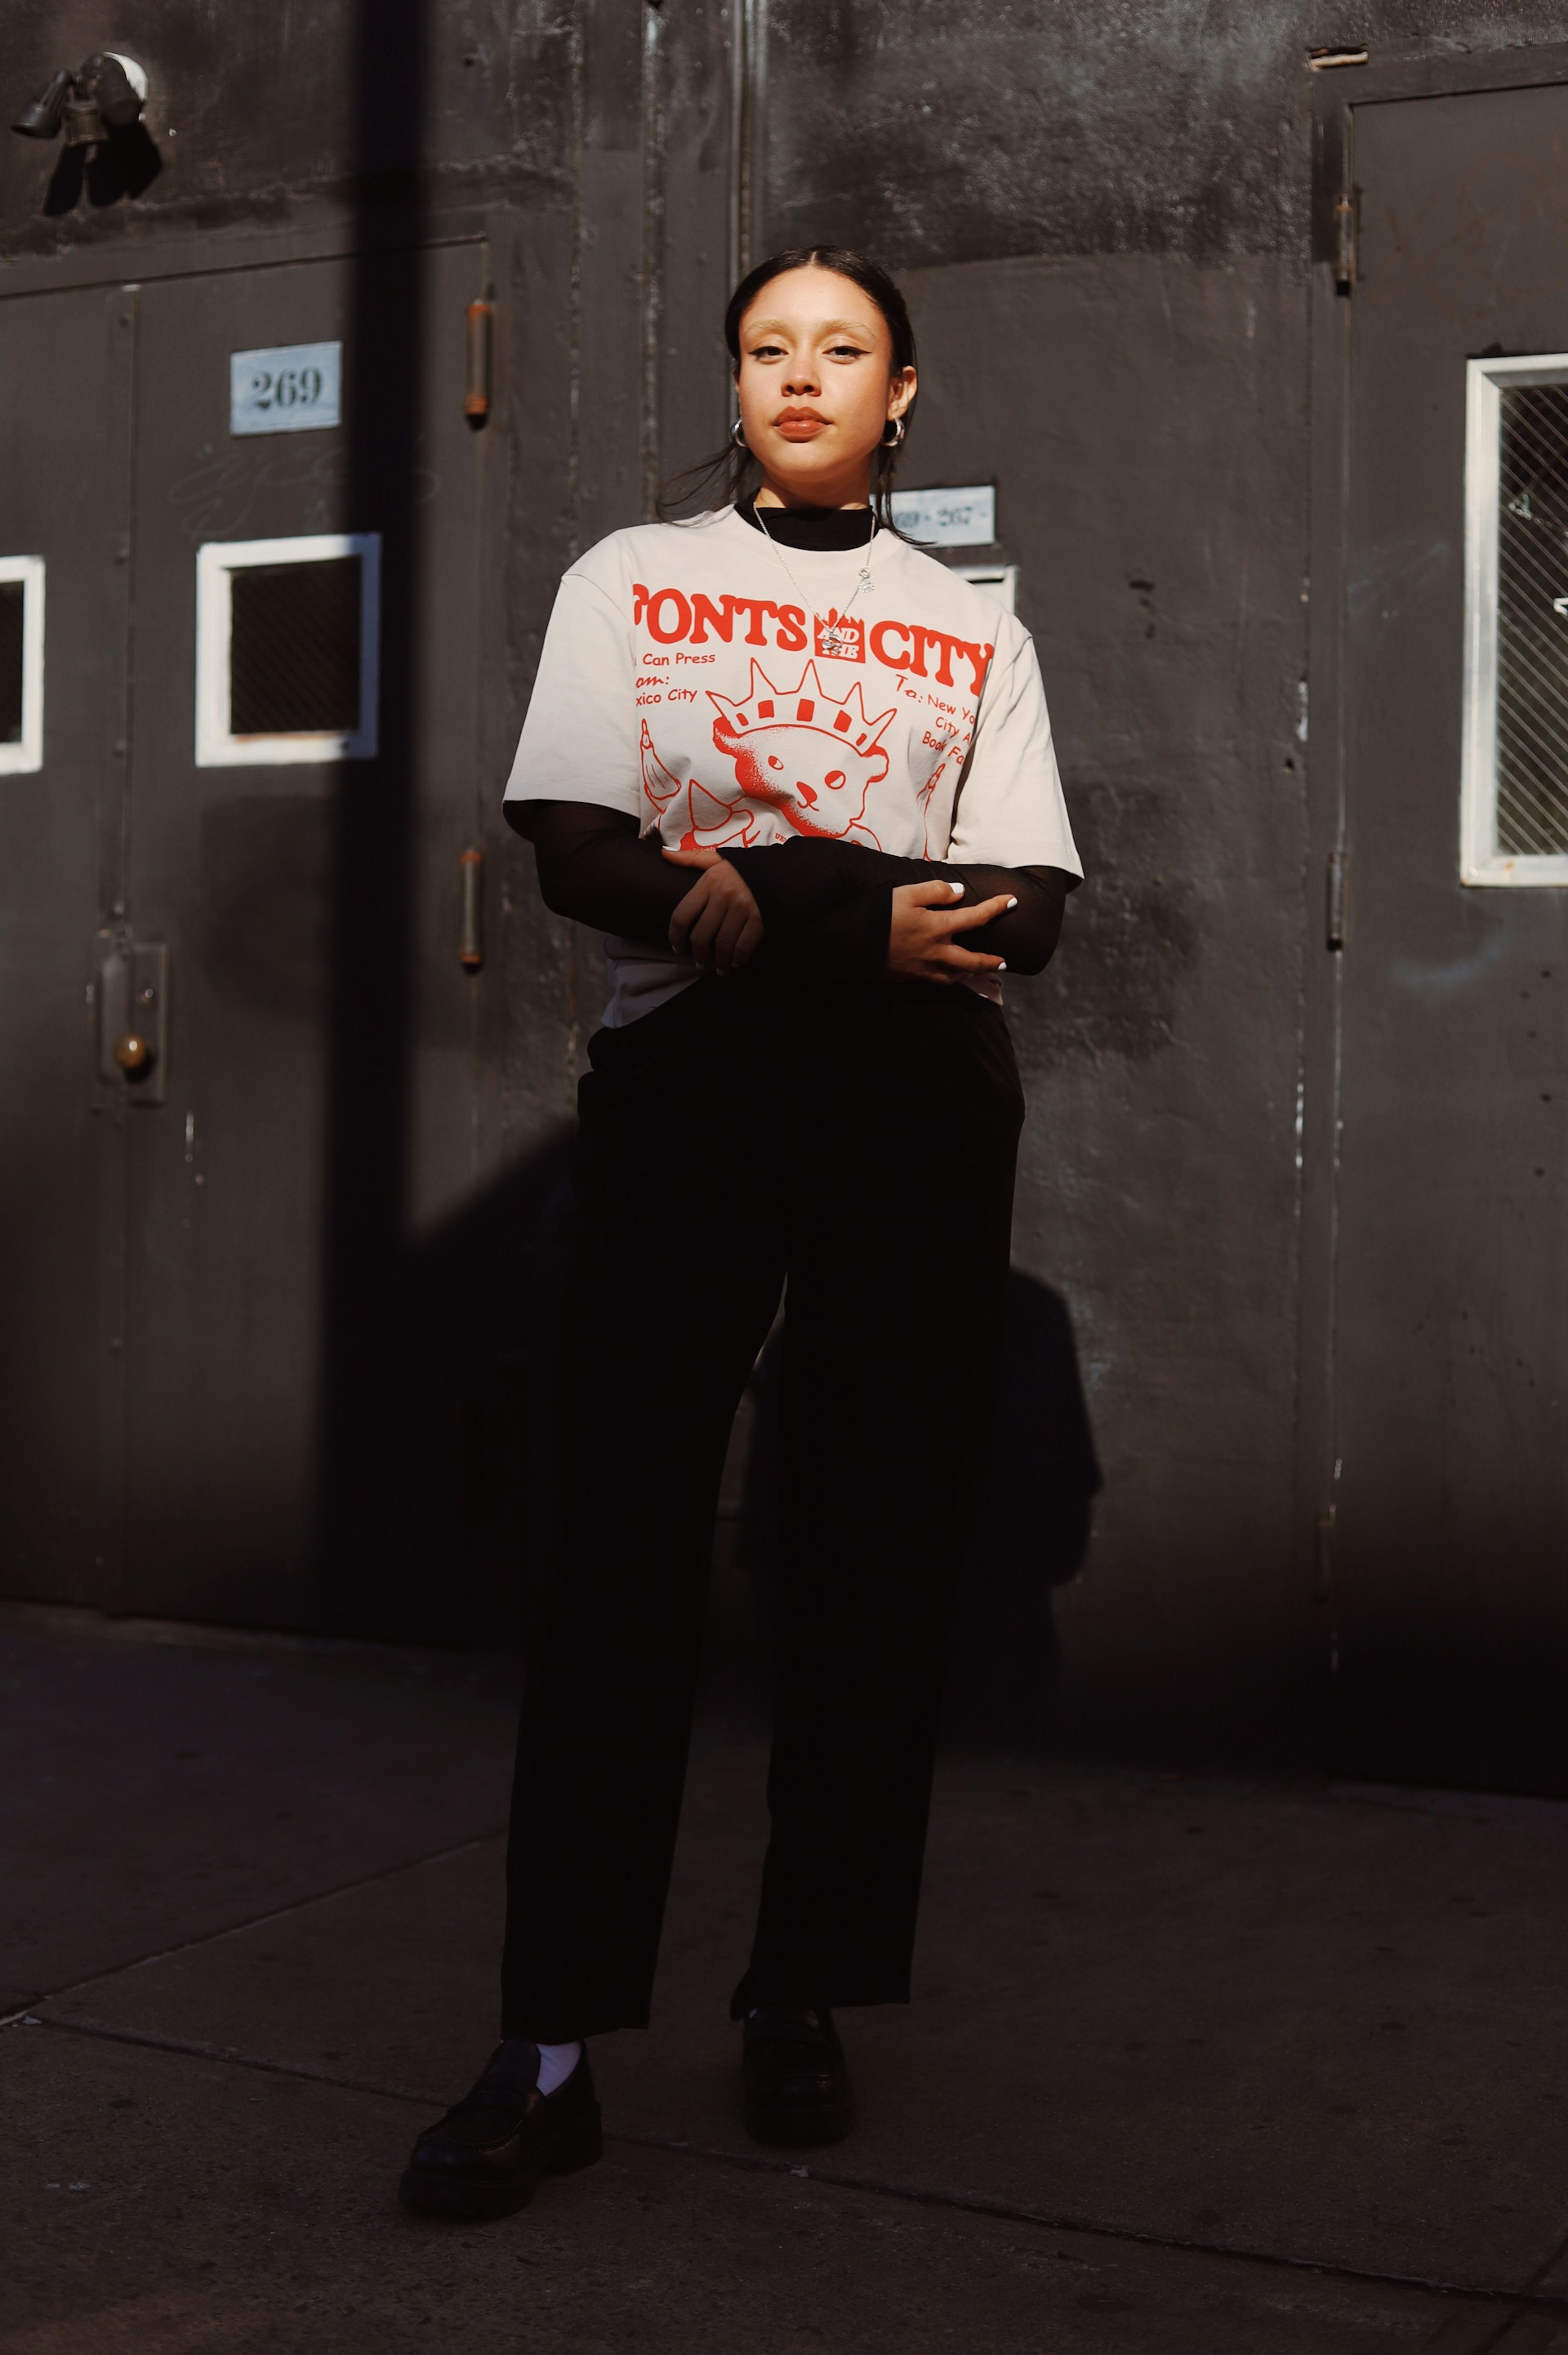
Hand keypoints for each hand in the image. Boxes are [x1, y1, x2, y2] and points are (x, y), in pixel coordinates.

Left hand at [662, 844, 764, 975]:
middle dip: (699, 955)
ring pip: (722, 944)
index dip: (675, 936)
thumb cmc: (748, 866)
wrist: (785, 869)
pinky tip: (736, 962)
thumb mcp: (719, 858)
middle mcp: (723, 895)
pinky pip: (743, 946)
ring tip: (719, 969)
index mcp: (709, 881)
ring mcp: (743, 908)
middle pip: (701, 936)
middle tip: (700, 964)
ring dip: (719, 962)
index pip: (682, 915)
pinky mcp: (760, 919)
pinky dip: (738, 958)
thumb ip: (691, 858)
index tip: (677, 947)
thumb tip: (663, 854)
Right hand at [886, 878, 1014, 983]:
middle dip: (990, 962)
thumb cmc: (879, 914)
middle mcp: (937, 951)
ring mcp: (924, 968)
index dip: (996, 908)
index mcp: (938, 927)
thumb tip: (959, 893)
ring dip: (971, 973)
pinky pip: (938, 981)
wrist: (853, 944)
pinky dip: (950, 979)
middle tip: (1004, 963)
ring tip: (978, 970)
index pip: (976, 917)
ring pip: (956, 975)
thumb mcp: (907, 893)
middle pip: (973, 960)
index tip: (1012, 901)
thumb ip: (936, 891)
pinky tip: (949, 975)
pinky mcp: (911, 977)